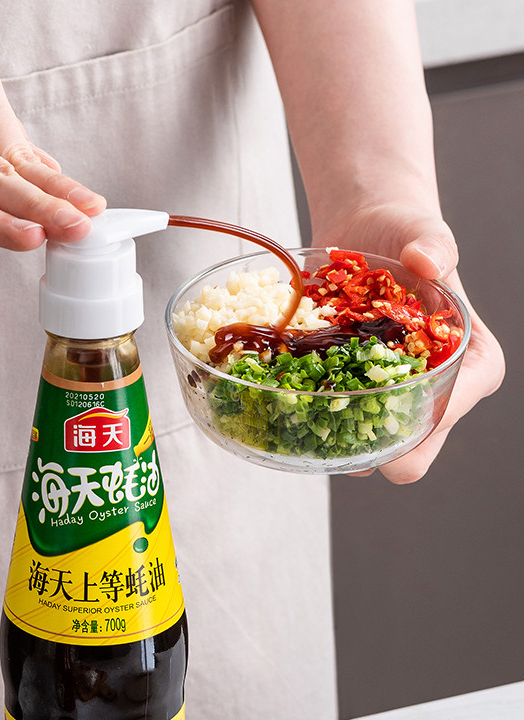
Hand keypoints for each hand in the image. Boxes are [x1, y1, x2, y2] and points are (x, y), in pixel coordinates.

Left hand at [312, 204, 504, 482]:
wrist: (364, 230)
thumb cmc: (403, 231)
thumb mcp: (421, 230)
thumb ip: (432, 243)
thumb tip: (428, 260)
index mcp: (469, 366)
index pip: (451, 412)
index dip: (417, 424)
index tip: (373, 405)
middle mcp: (433, 392)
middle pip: (410, 454)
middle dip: (370, 449)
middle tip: (326, 419)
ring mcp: (390, 398)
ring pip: (363, 448)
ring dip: (330, 432)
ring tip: (300, 398)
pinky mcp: (354, 393)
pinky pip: (330, 420)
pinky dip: (308, 410)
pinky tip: (284, 389)